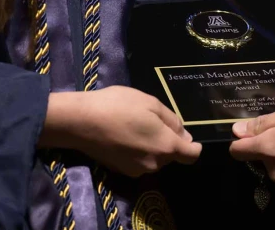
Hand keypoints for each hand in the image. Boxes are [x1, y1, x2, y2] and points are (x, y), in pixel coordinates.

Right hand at [40, 86, 201, 176]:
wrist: (81, 122)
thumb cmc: (118, 106)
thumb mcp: (151, 103)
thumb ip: (172, 120)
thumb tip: (185, 136)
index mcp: (166, 146)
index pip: (192, 156)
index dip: (193, 146)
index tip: (185, 136)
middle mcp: (155, 164)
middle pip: (170, 156)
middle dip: (167, 141)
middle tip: (149, 120)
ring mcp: (137, 170)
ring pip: (154, 159)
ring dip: (151, 146)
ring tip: (133, 126)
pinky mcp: (121, 172)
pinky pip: (139, 162)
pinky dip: (136, 152)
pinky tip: (122, 136)